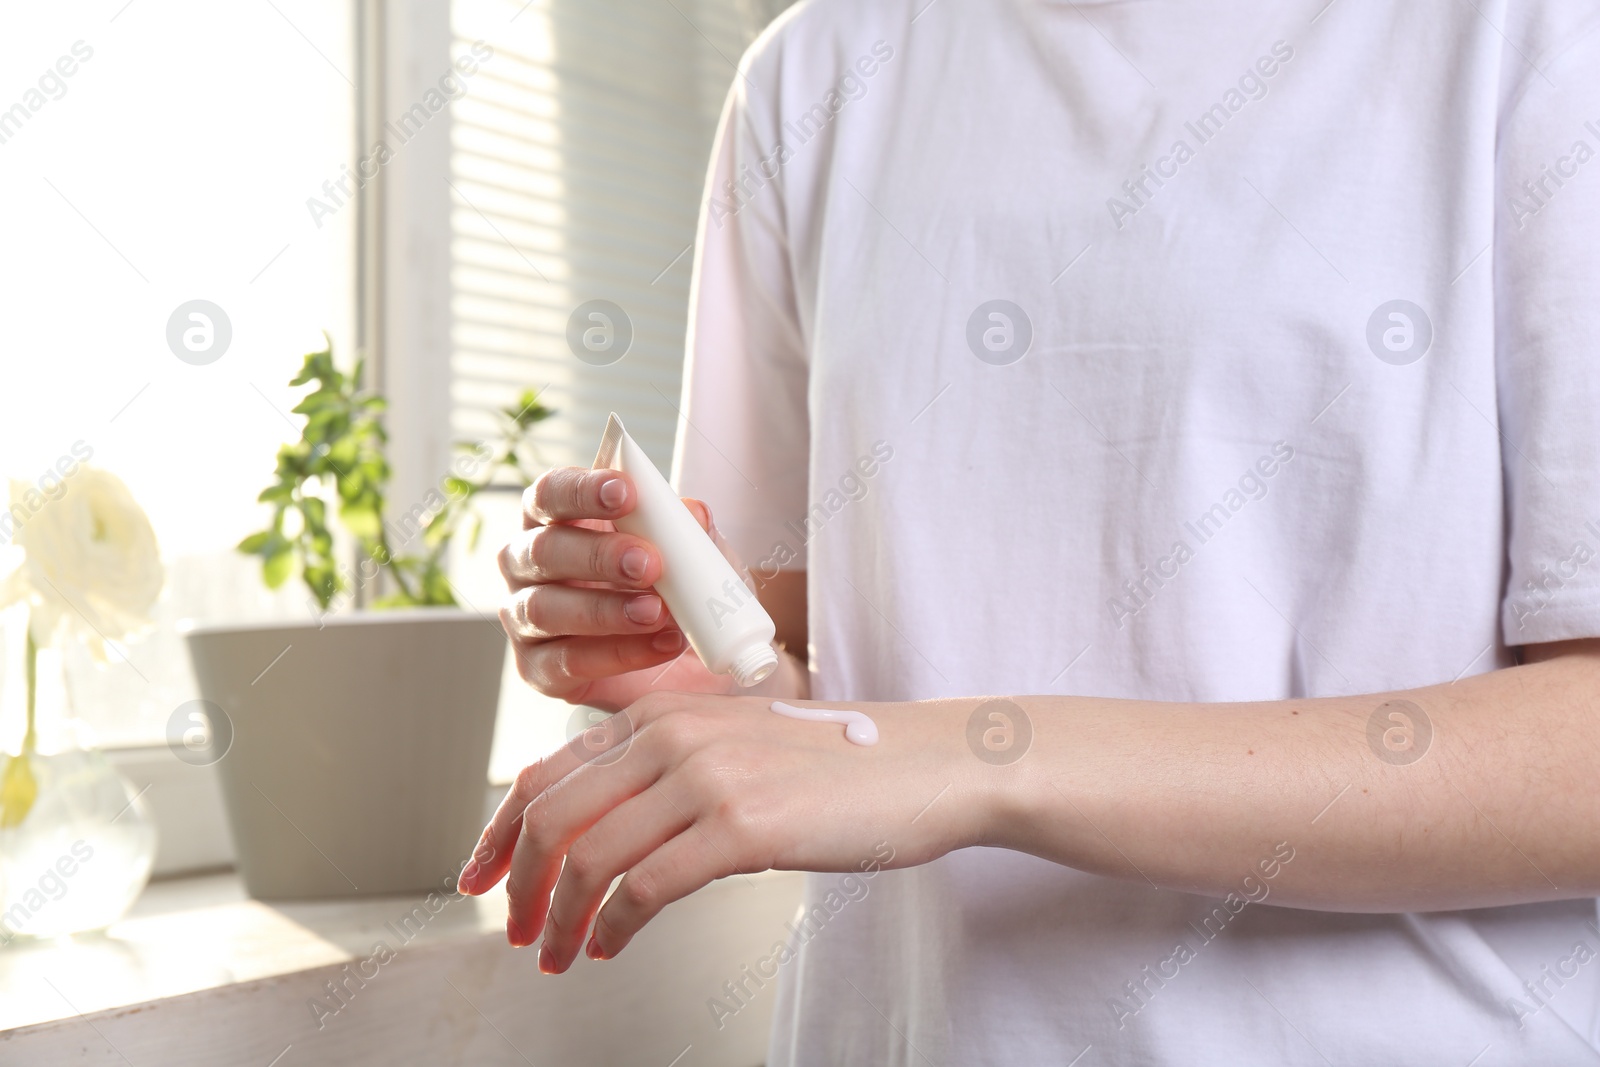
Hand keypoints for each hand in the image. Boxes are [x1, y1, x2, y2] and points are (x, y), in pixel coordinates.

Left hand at [455, 690, 983, 971]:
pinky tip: (612, 946)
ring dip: (559, 917)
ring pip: (591, 856)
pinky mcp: (743, 825)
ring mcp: (706, 776)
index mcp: (664, 713)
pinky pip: (646, 888)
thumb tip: (602, 830)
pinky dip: (614, 927)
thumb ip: (668, 769)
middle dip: (518, 884)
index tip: (479, 877)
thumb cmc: (840, 764)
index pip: (548, 772)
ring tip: (559, 953)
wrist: (927, 765)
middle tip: (515, 931)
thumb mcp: (736, 745)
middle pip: (552, 813)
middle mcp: (674, 734)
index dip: (499, 832)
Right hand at [498, 466, 737, 710]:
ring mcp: (524, 619)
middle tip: (651, 563)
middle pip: (543, 550)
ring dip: (605, 609)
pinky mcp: (537, 668)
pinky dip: (618, 653)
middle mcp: (527, 565)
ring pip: (544, 608)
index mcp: (555, 521)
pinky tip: (661, 644)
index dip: (582, 490)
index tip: (626, 492)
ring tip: (657, 611)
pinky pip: (566, 661)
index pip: (550, 493)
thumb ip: (688, 534)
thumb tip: (694, 514)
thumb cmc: (669, 590)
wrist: (682, 664)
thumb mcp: (690, 558)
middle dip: (599, 554)